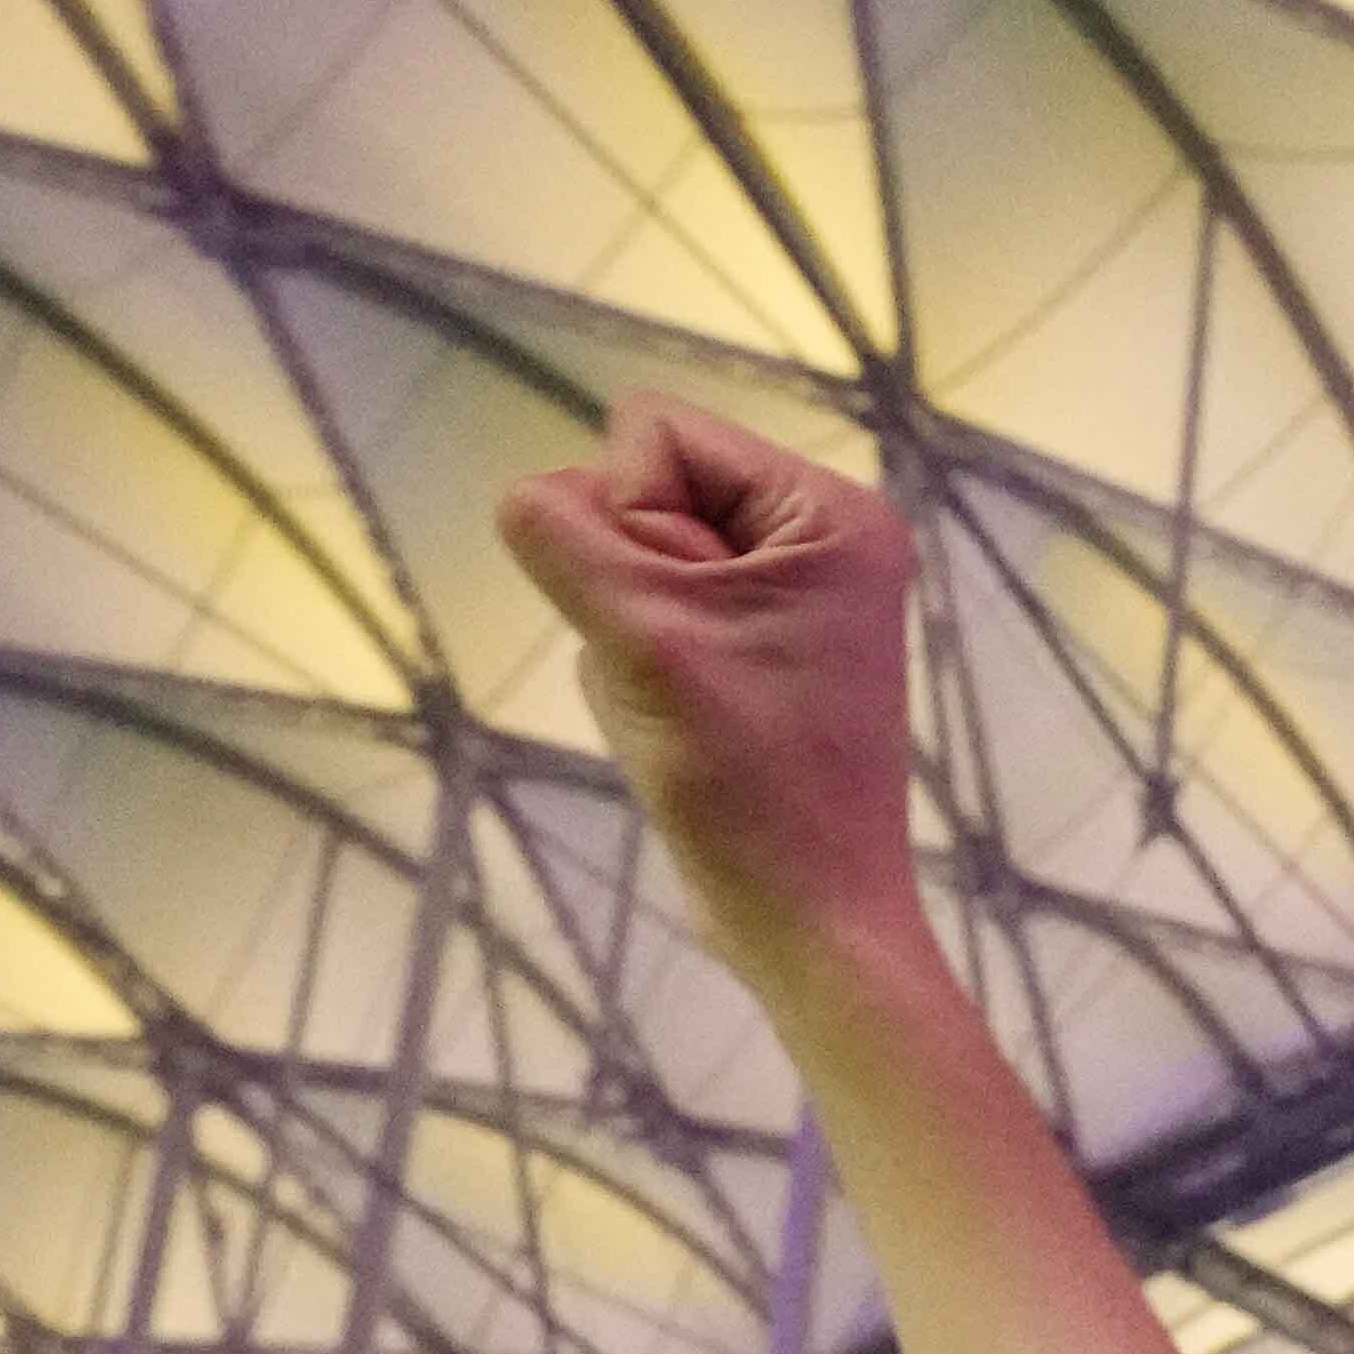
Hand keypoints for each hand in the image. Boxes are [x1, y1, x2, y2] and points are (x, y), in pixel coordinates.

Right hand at [497, 395, 932, 996]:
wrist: (805, 921)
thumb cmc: (749, 780)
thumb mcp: (641, 636)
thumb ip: (565, 538)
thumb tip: (527, 496)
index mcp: (826, 512)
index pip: (656, 432)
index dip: (628, 514)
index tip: (676, 616)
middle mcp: (816, 542)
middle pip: (643, 497)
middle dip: (627, 586)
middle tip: (683, 675)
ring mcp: (784, 604)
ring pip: (628, 570)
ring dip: (624, 643)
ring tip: (681, 715)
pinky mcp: (751, 660)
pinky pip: (642, 628)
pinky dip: (634, 681)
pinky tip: (674, 738)